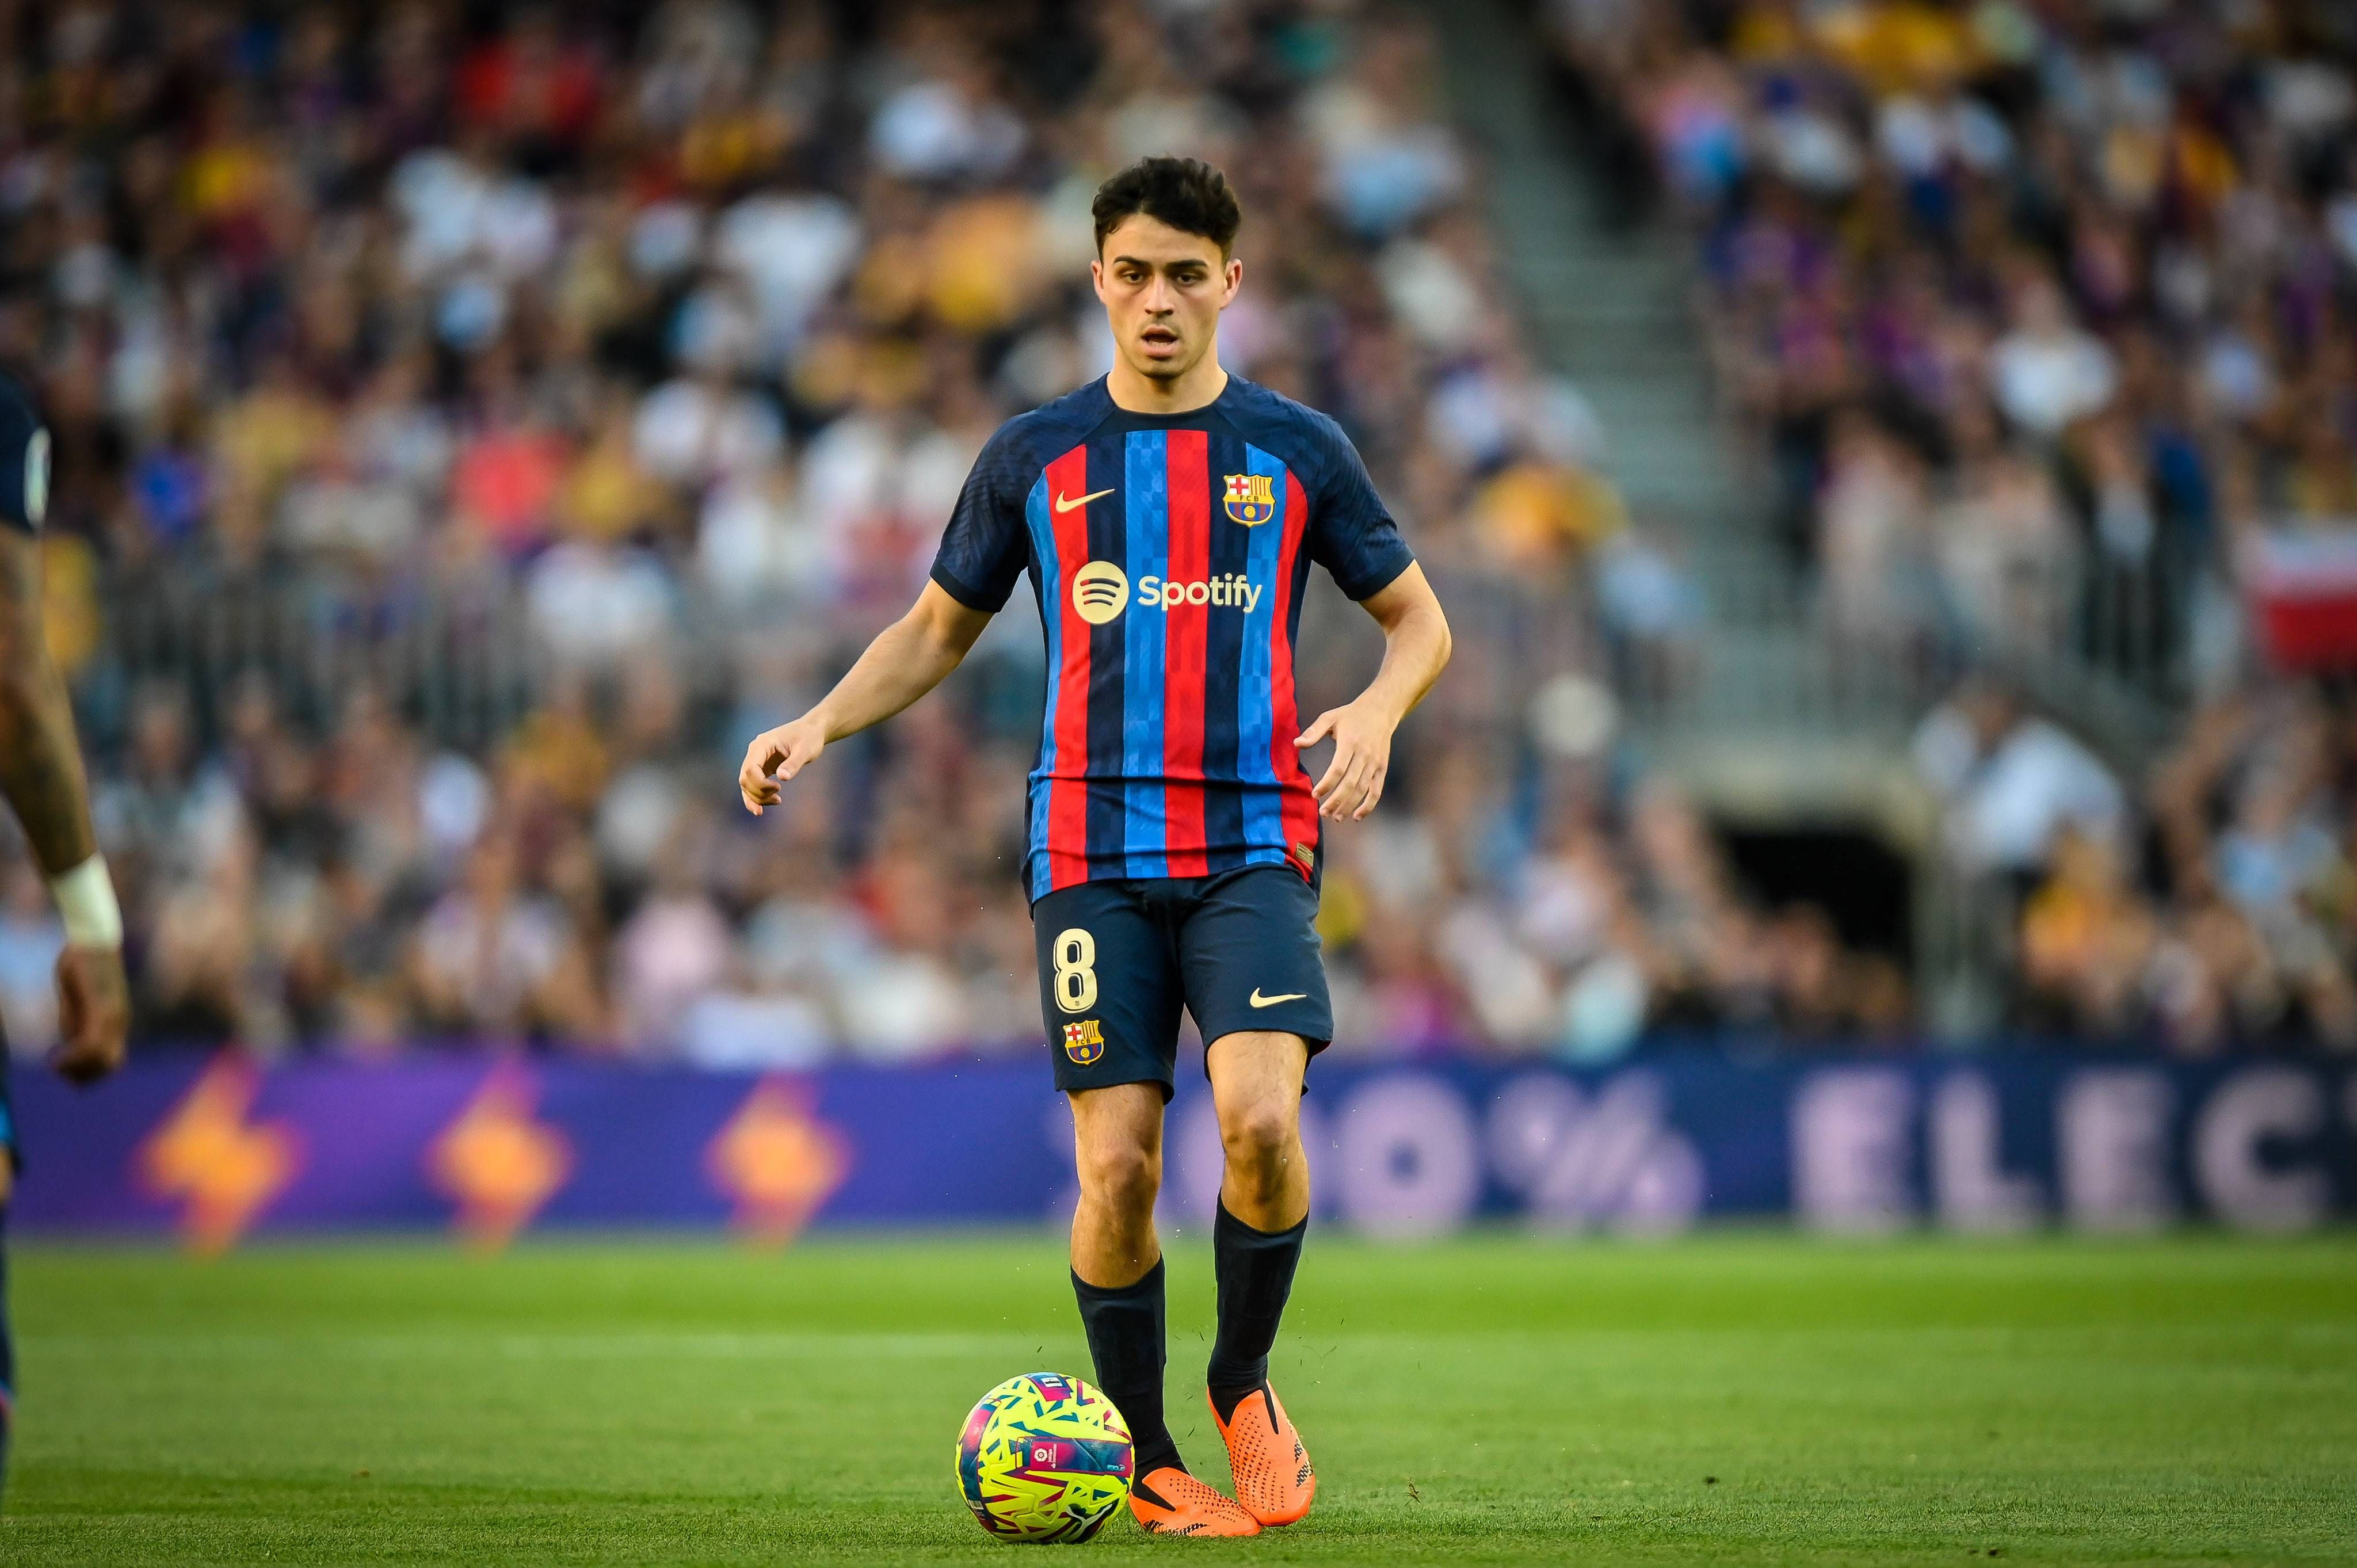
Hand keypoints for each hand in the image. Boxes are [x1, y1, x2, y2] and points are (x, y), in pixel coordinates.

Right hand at [50, 943, 130, 1085]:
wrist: (93, 938)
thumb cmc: (83, 964)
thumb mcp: (76, 999)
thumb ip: (75, 1021)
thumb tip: (71, 1043)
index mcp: (116, 1021)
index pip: (111, 1062)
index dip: (89, 1074)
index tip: (65, 1071)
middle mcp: (119, 1021)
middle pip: (108, 1065)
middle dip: (83, 1076)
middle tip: (59, 1071)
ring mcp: (113, 1015)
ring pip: (101, 1058)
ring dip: (77, 1069)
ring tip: (56, 1064)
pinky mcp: (102, 1006)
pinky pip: (92, 1041)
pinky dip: (75, 1056)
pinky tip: (56, 1056)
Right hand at [739, 715, 826, 814]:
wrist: (811, 731)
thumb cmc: (809, 737)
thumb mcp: (805, 750)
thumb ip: (794, 763)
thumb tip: (782, 778)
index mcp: (761, 745)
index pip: (751, 768)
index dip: (760, 784)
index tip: (778, 788)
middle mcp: (755, 752)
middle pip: (745, 778)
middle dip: (758, 793)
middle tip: (778, 799)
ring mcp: (757, 760)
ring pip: (747, 784)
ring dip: (757, 797)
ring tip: (777, 801)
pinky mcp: (762, 767)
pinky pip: (753, 784)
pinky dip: (756, 796)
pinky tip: (761, 808)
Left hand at [1295, 698, 1396, 820]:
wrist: (1381, 710)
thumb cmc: (1351, 715)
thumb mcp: (1330, 717)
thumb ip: (1314, 731)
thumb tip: (1297, 744)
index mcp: (1350, 742)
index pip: (1338, 768)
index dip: (1327, 784)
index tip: (1315, 794)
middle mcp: (1364, 754)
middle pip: (1350, 783)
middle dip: (1336, 800)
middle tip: (1323, 812)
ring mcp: (1375, 763)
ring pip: (1363, 790)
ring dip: (1349, 806)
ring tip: (1336, 817)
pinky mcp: (1382, 768)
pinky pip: (1376, 790)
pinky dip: (1369, 805)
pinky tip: (1357, 816)